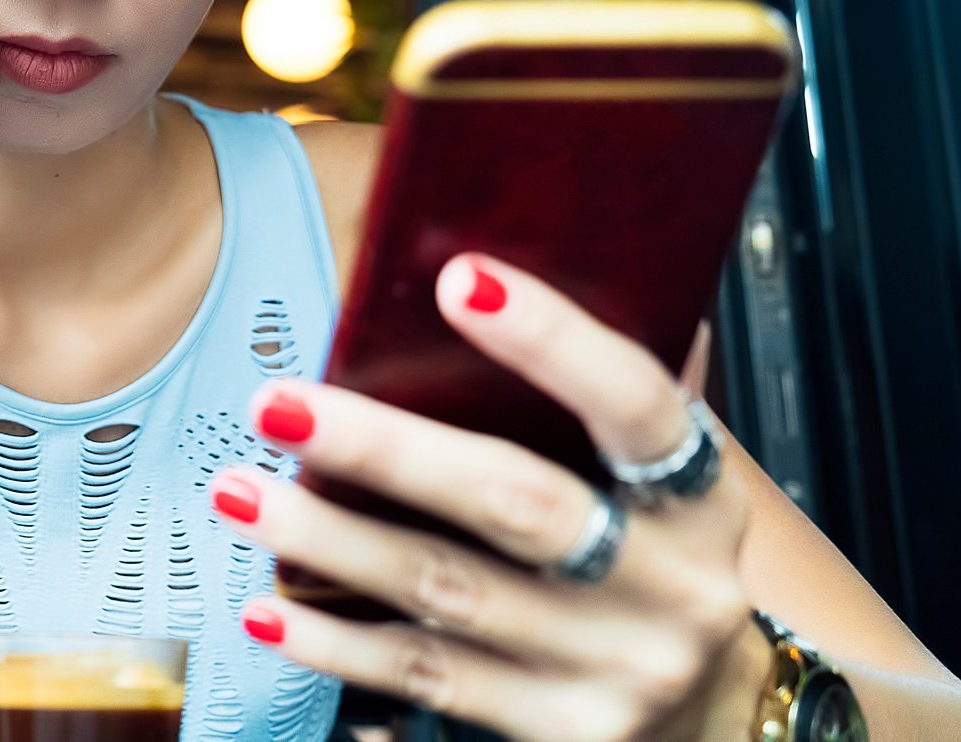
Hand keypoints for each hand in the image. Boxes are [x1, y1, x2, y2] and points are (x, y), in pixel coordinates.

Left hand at [208, 253, 768, 741]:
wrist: (724, 718)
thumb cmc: (655, 558)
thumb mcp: (666, 482)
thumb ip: (601, 394)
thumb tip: (496, 265)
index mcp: (701, 497)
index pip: (636, 403)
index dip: (554, 340)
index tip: (460, 277)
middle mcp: (670, 588)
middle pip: (515, 505)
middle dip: (383, 450)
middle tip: (275, 402)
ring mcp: (617, 671)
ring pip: (447, 595)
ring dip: (328, 542)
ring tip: (237, 492)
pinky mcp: (563, 736)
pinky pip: (428, 681)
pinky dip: (337, 644)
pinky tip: (268, 606)